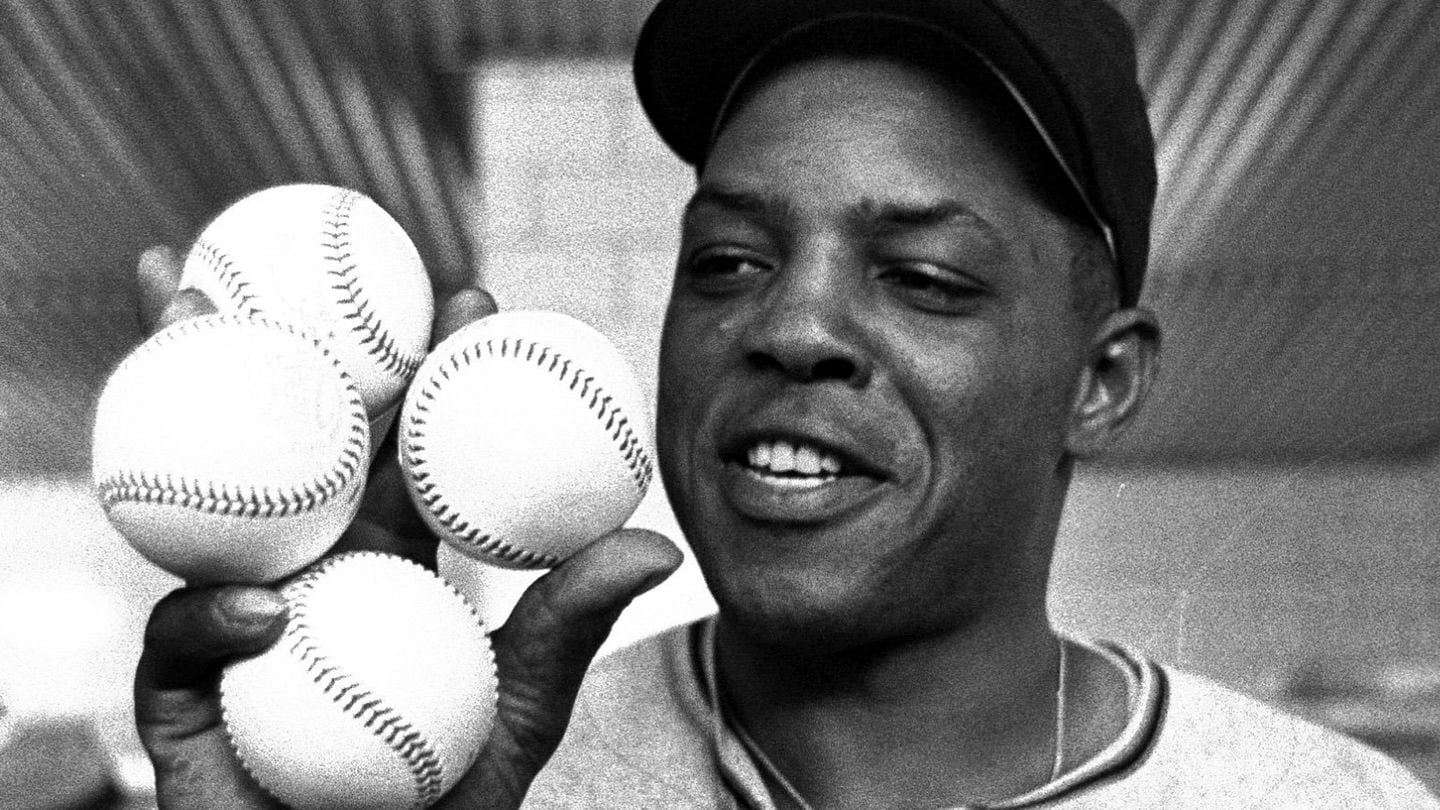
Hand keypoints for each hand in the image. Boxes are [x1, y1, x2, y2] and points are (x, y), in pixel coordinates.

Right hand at [132, 246, 683, 808]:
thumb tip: (657, 542)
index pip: (400, 447)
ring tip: (184, 324)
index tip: (472, 301)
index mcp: (384, 559)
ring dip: (181, 409)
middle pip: (285, 445)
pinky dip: (212, 621)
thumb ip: (569, 626)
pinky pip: (182, 644)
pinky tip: (259, 611)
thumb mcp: (520, 707)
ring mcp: (238, 622)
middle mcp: (306, 571)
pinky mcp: (184, 698)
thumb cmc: (451, 798)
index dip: (427, 368)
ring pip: (204, 508)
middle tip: (266, 264)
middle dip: (268, 348)